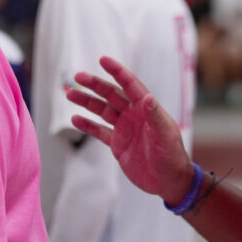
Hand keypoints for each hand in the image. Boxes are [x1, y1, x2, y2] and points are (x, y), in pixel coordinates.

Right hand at [66, 56, 194, 206]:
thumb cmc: (172, 157)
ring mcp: (124, 128)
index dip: (117, 72)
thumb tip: (148, 97)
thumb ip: (156, 117)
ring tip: (69, 94)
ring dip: (86, 102)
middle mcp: (134, 115)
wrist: (169, 182)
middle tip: (78, 76)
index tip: (103, 60)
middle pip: (111, 94)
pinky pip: (99, 131)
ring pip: (102, 110)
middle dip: (95, 85)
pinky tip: (75, 119)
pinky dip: (87, 125)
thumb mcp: (166, 136)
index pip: (130, 85)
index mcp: (146, 109)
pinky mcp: (118, 144)